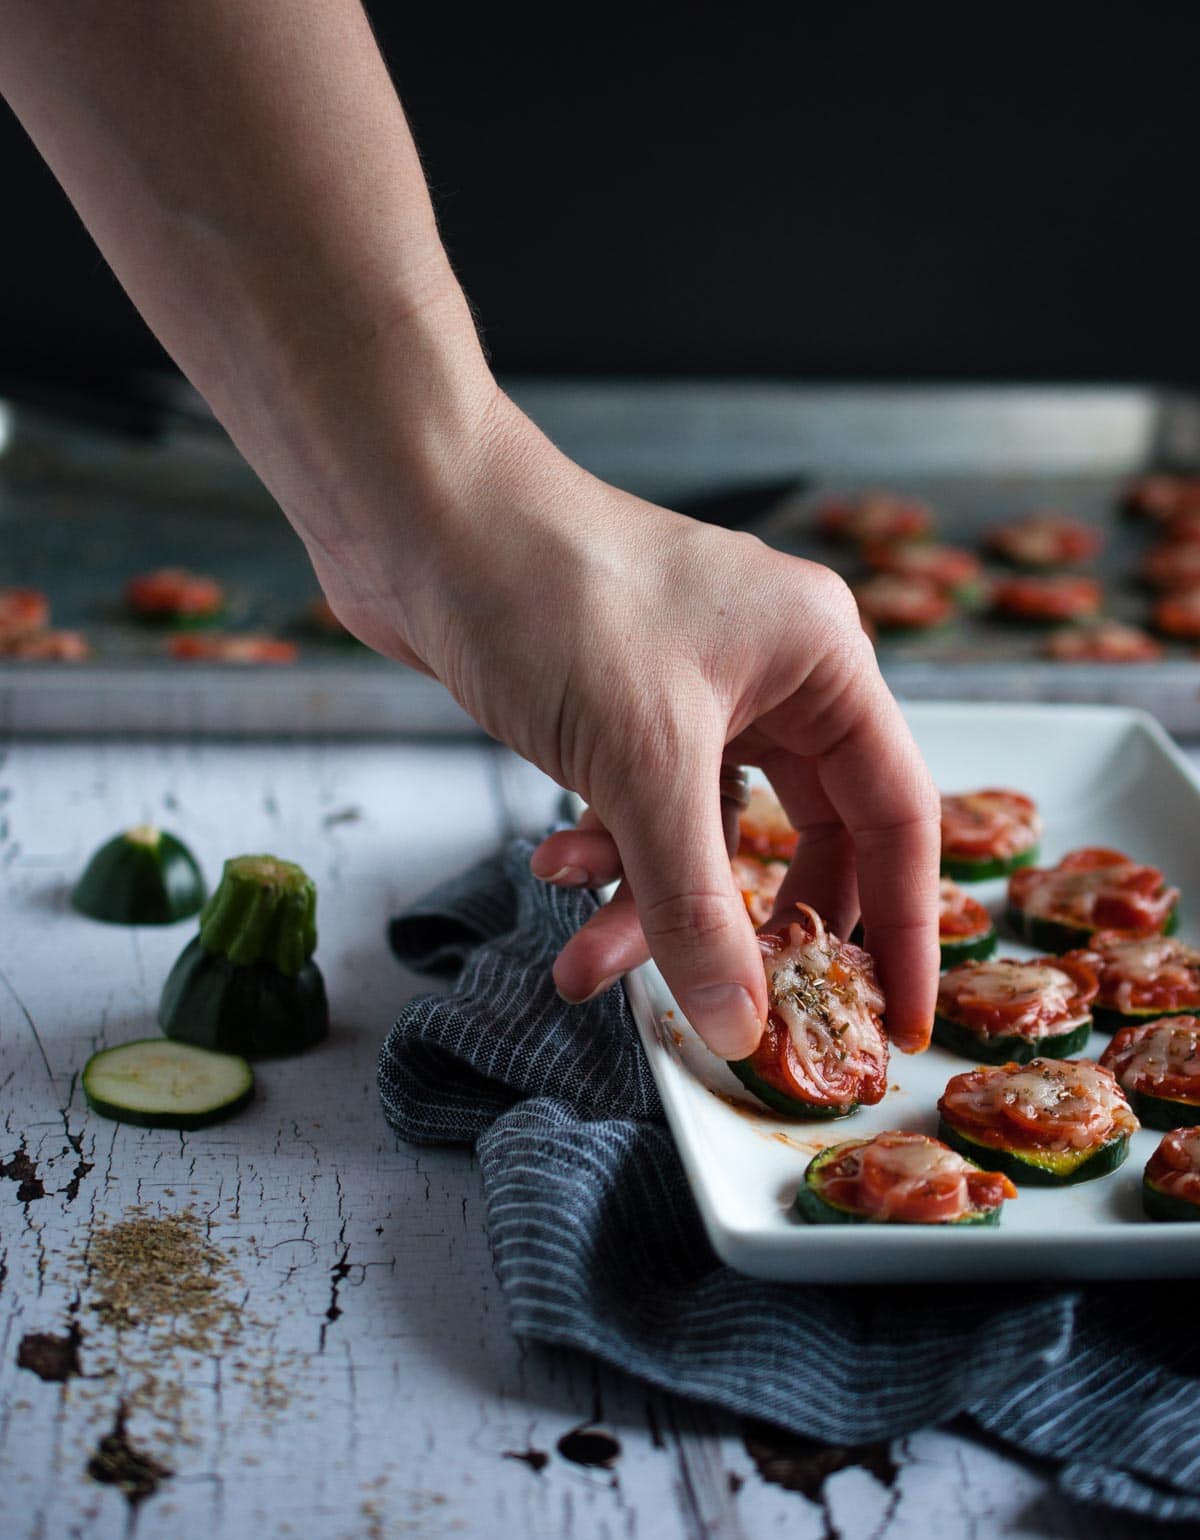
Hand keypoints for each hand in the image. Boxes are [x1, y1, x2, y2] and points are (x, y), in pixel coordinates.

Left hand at [311, 391, 940, 1058]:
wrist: (414, 513)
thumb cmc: (547, 589)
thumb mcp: (641, 762)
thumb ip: (695, 901)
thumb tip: (742, 1019)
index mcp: (821, 661)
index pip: (897, 815)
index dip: (903, 929)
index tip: (897, 1025)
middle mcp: (772, 674)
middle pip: (802, 835)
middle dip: (749, 926)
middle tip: (734, 1011)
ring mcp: (693, 690)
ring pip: (703, 835)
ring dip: (648, 903)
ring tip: (583, 964)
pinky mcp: (622, 707)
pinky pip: (640, 810)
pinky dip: (604, 853)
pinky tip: (550, 866)